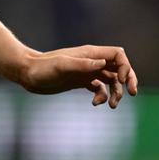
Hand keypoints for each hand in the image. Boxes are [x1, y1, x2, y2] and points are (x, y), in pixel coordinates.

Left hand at [21, 45, 137, 108]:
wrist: (26, 73)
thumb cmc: (42, 68)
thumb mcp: (61, 66)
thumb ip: (82, 64)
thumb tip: (103, 63)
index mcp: (89, 54)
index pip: (117, 55)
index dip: (126, 66)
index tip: (122, 80)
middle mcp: (90, 62)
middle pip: (119, 67)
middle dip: (129, 80)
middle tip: (132, 93)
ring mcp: (85, 72)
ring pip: (111, 80)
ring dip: (116, 92)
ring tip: (111, 105)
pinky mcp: (79, 82)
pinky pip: (99, 88)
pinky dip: (101, 96)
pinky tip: (94, 103)